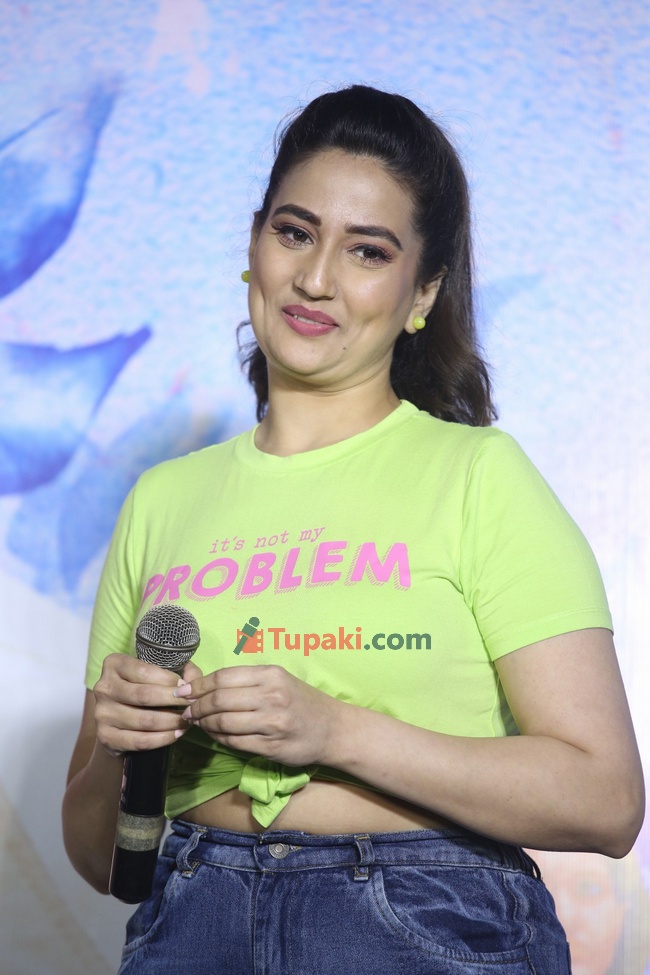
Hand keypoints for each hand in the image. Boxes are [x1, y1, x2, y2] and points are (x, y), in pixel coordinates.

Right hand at [93, 653, 202, 756]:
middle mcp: (104, 687)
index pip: (145, 671)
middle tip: (192, 705)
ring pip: (144, 720)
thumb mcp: (157, 673)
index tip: (187, 688)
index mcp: (114, 664)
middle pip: (144, 695)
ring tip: (187, 721)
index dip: (170, 680)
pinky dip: (163, 739)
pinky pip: (140, 740)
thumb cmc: (142, 689)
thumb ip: (180, 671)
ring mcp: (102, 714)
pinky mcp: (105, 737)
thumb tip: (194, 682)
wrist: (117, 718)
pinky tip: (176, 734)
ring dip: (172, 722)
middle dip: (174, 701)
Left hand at [176, 664, 342, 766]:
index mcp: (271, 675)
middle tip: (187, 711)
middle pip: (220, 700)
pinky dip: (218, 738)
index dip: (199, 685)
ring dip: (204, 724)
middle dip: (196, 706)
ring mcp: (272, 723)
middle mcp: (272, 696)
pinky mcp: (271, 747)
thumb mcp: (278, 680)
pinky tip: (214, 734)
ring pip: (223, 722)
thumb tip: (200, 684)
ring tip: (198, 723)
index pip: (224, 677)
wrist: (333, 729)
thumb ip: (244, 681)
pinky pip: (234, 742)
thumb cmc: (301, 702)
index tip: (184, 692)